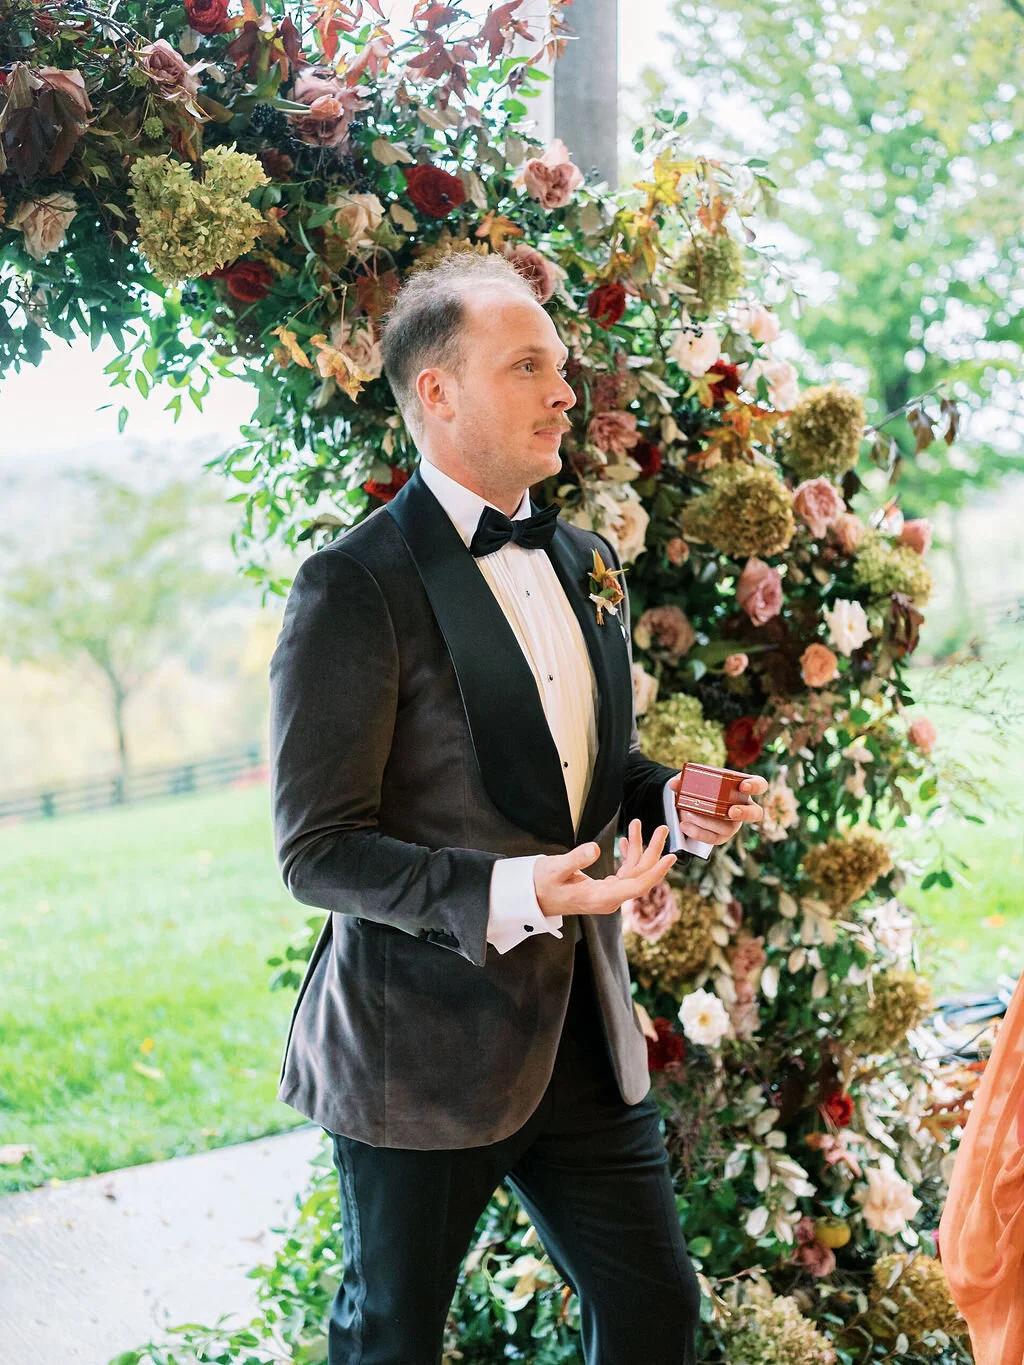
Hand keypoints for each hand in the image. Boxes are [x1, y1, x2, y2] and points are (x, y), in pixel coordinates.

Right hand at [534, 821, 675, 918]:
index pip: (637, 886)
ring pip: (633, 872)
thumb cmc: (541, 884)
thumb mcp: (555, 869)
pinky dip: (627, 855)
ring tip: (638, 824)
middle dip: (652, 851)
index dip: (656, 872)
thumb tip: (595, 849)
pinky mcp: (605, 889)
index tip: (671, 857)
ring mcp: (608, 895)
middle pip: (640, 876)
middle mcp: (609, 899)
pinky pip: (624, 872)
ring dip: (638, 848)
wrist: (532, 898)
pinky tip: (626, 840)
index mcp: (601, 898)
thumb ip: (576, 859)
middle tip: (662, 828)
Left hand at [667, 771, 767, 847]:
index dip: (755, 786)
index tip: (743, 786)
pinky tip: (685, 826)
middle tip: (731, 812)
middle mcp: (743, 807)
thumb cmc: (699, 786)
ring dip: (710, 822)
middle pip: (755, 814)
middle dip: (745, 813)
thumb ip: (685, 780)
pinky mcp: (721, 836)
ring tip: (690, 814)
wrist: (690, 802)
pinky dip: (698, 833)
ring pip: (729, 828)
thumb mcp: (693, 780)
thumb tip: (674, 783)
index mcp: (742, 787)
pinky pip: (714, 839)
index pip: (760, 785)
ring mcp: (733, 824)